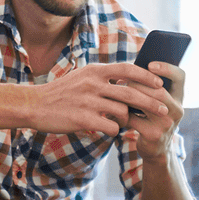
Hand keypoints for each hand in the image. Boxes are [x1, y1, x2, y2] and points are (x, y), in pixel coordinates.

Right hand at [27, 62, 168, 136]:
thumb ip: (103, 76)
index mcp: (94, 70)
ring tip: (126, 123)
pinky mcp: (82, 119)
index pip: (127, 69)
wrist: (34, 105)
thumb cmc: (61, 92)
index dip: (146, 77)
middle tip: (164, 110)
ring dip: (128, 120)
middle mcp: (93, 83)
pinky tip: (110, 130)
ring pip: (122, 112)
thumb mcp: (82, 76)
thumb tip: (127, 77)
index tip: (160, 85)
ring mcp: (88, 101)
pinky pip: (110, 127)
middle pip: (131, 93)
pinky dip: (115, 130)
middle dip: (151, 102)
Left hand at [122, 62, 186, 160]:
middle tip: (119, 80)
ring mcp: (167, 124)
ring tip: (115, 91)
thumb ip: (149, 88)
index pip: (180, 76)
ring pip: (146, 103)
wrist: (156, 150)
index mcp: (179, 97)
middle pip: (158, 90)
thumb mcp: (156, 104)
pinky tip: (111, 110)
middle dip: (137, 83)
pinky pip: (133, 118)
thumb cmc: (152, 120)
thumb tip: (128, 69)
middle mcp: (177, 110)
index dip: (167, 68)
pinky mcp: (154, 135)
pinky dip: (121, 113)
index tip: (150, 64)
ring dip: (127, 95)